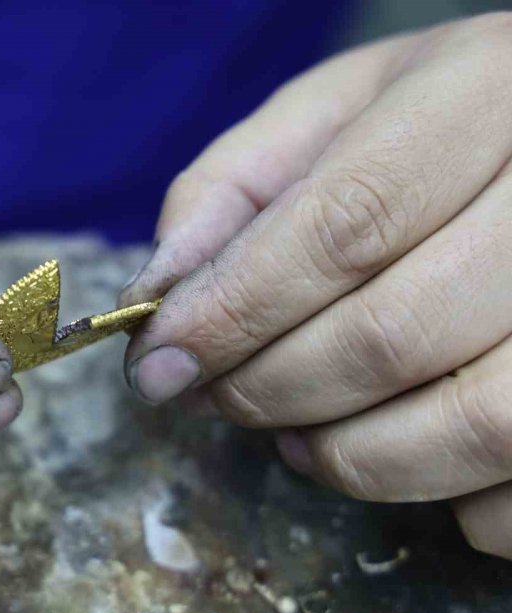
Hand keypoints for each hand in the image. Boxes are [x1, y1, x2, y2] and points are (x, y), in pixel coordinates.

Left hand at [120, 13, 511, 557]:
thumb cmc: (431, 125)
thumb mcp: (328, 115)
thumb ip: (228, 191)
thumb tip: (152, 298)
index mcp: (485, 97)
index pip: (345, 225)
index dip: (235, 310)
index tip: (158, 363)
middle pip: (392, 335)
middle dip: (268, 387)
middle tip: (216, 394)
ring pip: (471, 426)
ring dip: (347, 456)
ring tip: (293, 430)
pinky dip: (440, 499)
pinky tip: (396, 446)